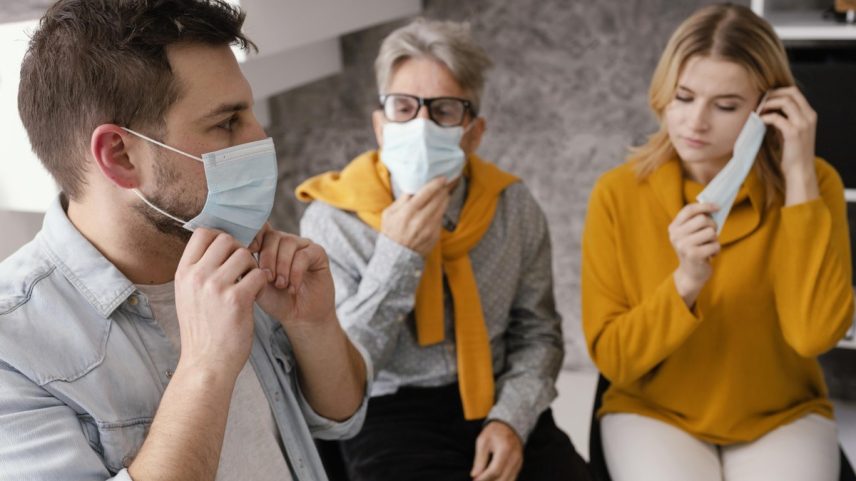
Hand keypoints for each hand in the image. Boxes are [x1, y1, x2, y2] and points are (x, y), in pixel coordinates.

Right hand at [174, 228, 268, 378]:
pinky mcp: (236, 300)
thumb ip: (199, 271)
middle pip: (226, 239)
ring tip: (249, 283)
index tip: (229, 251)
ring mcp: (215, 287)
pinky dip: (262, 282)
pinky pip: (258, 274)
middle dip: (239, 250)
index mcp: (183, 273)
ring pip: (244, 255)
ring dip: (252, 266)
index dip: (220, 236)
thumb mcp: (188, 296)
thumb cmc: (202, 331)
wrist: (207, 363)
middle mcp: (197, 276)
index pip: (202, 232)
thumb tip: (217, 244)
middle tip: (243, 269)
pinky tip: (256, 294)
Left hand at [249, 224, 336, 329]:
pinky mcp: (318, 253)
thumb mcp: (255, 283)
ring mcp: (302, 245)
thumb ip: (247, 266)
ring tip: (280, 285)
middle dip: (267, 258)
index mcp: (267, 245)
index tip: (249, 253)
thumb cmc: (276, 300)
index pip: (259, 229)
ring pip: (288, 243)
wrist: (299, 317)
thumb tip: (237, 253)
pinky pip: (303, 255)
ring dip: (282, 266)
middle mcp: (285, 241)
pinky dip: (295, 273)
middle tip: (267, 279)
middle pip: (272, 235)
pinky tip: (292, 288)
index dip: (253, 237)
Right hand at [381, 177, 450, 255]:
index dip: (436, 184)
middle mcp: (420, 220)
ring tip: (444, 192)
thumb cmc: (391, 232)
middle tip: (446, 182)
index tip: (442, 178)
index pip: (426, 193)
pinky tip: (439, 207)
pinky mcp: (435, 235)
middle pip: (438, 199)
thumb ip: (401, 200)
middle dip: (444, 189)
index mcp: (408, 212)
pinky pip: (441, 219)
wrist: (397, 256)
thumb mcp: (388, 214)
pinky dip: (441, 211)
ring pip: (442, 208)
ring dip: (445, 198)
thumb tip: (413, 188)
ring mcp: (430, 228)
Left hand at [470, 421, 522, 480]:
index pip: (495, 471)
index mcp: (505, 450)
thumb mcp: (483, 442)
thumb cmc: (493, 432)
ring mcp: (518, 463)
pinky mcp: (519, 466)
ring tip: (485, 479)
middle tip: (478, 480)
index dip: (484, 478)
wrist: (508, 426)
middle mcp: (514, 458)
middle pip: (502, 479)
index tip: (474, 480)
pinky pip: (512, 478)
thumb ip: (479, 460)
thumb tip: (474, 475)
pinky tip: (493, 479)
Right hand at [669, 203, 719, 306]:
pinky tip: (710, 255)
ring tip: (709, 246)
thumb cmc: (694, 250)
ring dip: (714, 239)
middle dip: (712, 225)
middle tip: (711, 234)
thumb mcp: (690, 234)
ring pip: (710, 232)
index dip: (704, 206)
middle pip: (702, 219)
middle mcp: (675, 236)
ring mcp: (683, 246)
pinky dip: (716, 250)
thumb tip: (713, 207)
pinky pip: (715, 245)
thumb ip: (696, 221)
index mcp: (673, 228)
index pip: (689, 210)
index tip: (717, 207)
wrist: (690, 274)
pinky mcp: (694, 255)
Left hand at [759, 87, 819, 204]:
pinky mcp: (794, 133)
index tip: (765, 97)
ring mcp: (803, 124)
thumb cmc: (792, 153)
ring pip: (785, 102)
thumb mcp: (790, 132)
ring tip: (758, 110)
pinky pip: (777, 118)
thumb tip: (767, 108)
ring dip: (768, 103)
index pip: (795, 92)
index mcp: (809, 115)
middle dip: (773, 94)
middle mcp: (809, 117)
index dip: (778, 91)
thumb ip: (784, 119)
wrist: (799, 171)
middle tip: (759, 101)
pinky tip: (759, 120)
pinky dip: (766, 116)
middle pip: (791, 92)